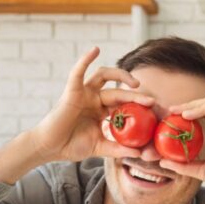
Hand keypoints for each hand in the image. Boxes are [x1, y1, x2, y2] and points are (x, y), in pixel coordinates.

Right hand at [29, 47, 154, 162]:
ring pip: (104, 76)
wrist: (50, 148)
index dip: (138, 105)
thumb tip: (140, 154)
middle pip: (118, 91)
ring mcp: (83, 93)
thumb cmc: (71, 146)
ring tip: (135, 83)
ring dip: (120, 75)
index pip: (123, 103)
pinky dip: (85, 60)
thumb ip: (118, 149)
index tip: (154, 111)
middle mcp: (94, 99)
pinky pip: (78, 72)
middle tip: (151, 101)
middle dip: (135, 96)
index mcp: (101, 111)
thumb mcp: (100, 148)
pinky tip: (95, 49)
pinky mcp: (72, 91)